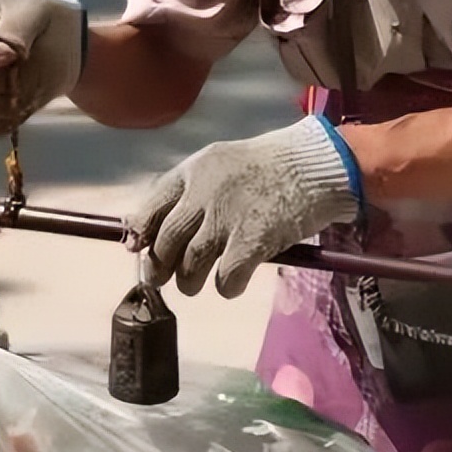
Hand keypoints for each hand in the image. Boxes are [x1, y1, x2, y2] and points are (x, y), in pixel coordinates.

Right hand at [0, 0, 84, 134]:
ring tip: (34, 79)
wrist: (65, 43)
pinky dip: (11, 119)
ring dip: (14, 100)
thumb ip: (15, 32)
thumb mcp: (34, 13)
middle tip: (31, 65)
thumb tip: (2, 55)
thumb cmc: (44, 19)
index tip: (16, 55)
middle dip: (8, 79)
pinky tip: (28, 102)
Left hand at [126, 116, 361, 297]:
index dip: (140, 232)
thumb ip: (188, 190)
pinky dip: (226, 287)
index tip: (137, 248)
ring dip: (189, 282)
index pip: (151, 206)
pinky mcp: (253, 242)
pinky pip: (226, 280)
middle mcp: (204, 194)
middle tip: (163, 279)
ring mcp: (228, 219)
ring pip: (190, 266)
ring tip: (197, 282)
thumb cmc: (268, 166)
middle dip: (159, 267)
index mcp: (193, 171)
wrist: (314, 165)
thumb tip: (150, 230)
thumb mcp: (220, 163)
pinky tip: (232, 283)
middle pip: (166, 242)